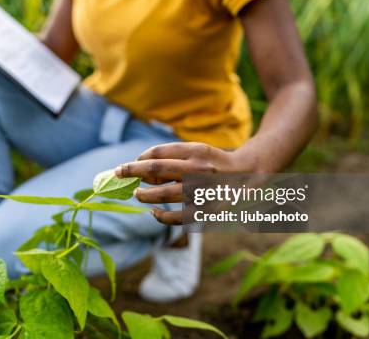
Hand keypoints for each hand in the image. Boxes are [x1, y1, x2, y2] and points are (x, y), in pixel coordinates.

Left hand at [115, 142, 255, 224]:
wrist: (250, 176)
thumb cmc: (214, 163)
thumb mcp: (198, 152)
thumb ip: (173, 158)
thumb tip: (143, 169)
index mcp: (197, 150)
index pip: (160, 153)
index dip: (140, 159)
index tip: (130, 164)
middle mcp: (200, 168)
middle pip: (157, 169)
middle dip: (132, 171)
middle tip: (118, 173)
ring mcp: (203, 190)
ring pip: (164, 194)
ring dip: (145, 194)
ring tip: (137, 193)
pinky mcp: (207, 211)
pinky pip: (177, 217)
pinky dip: (161, 216)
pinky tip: (152, 212)